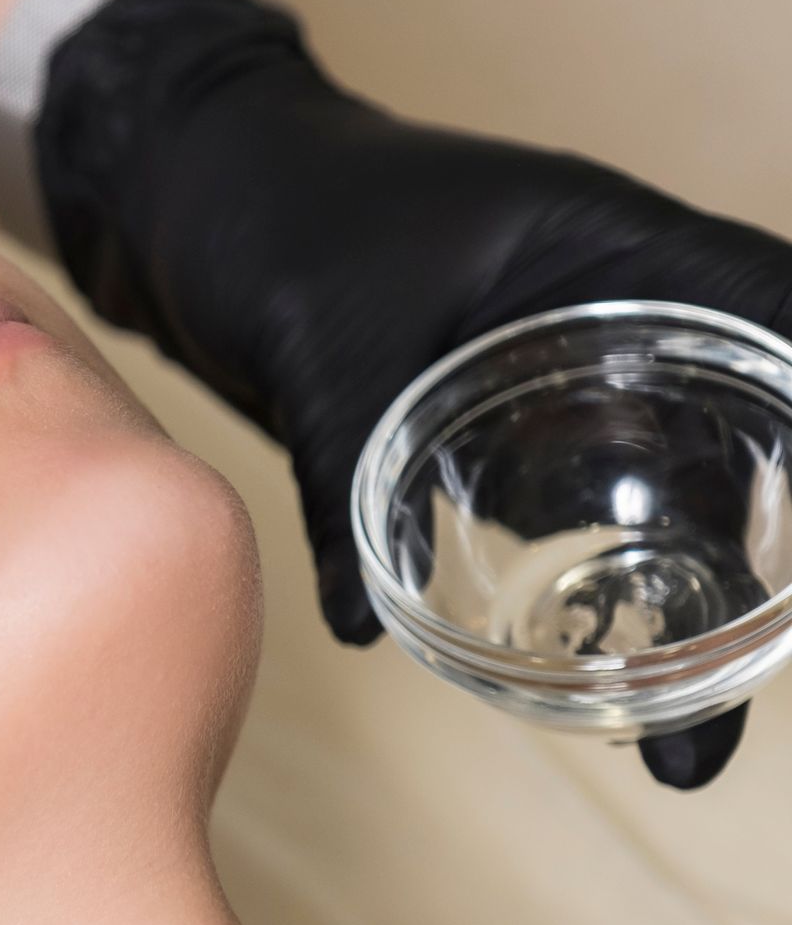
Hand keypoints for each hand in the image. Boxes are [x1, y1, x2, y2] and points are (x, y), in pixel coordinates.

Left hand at [35, 0, 791, 788]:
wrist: (190, 194)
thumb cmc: (263, 211)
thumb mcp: (316, 339)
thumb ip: (345, 470)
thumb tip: (363, 620)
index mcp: (600, 247)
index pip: (763, 303)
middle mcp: (602, 310)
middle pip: (737, 433)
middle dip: (760, 562)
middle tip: (745, 686)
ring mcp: (556, 372)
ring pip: (668, 489)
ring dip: (691, 596)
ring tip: (683, 731)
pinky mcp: (498, 423)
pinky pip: (575, 511)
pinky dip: (595, 587)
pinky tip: (593, 681)